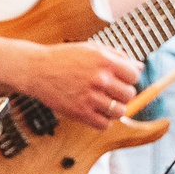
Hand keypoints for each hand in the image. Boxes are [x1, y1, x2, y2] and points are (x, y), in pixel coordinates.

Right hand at [24, 42, 142, 128]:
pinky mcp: (80, 112)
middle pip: (129, 94)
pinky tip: (95, 112)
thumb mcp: (91, 49)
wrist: (36, 70)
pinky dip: (103, 121)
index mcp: (104, 60)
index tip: (120, 80)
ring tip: (103, 103)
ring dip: (114, 109)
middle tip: (110, 91)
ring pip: (119, 111)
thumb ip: (117, 56)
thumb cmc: (64, 58)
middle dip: (122, 94)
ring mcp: (90, 97)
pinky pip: (104, 124)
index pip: (134, 76)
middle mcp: (99, 78)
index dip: (129, 78)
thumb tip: (139, 68)